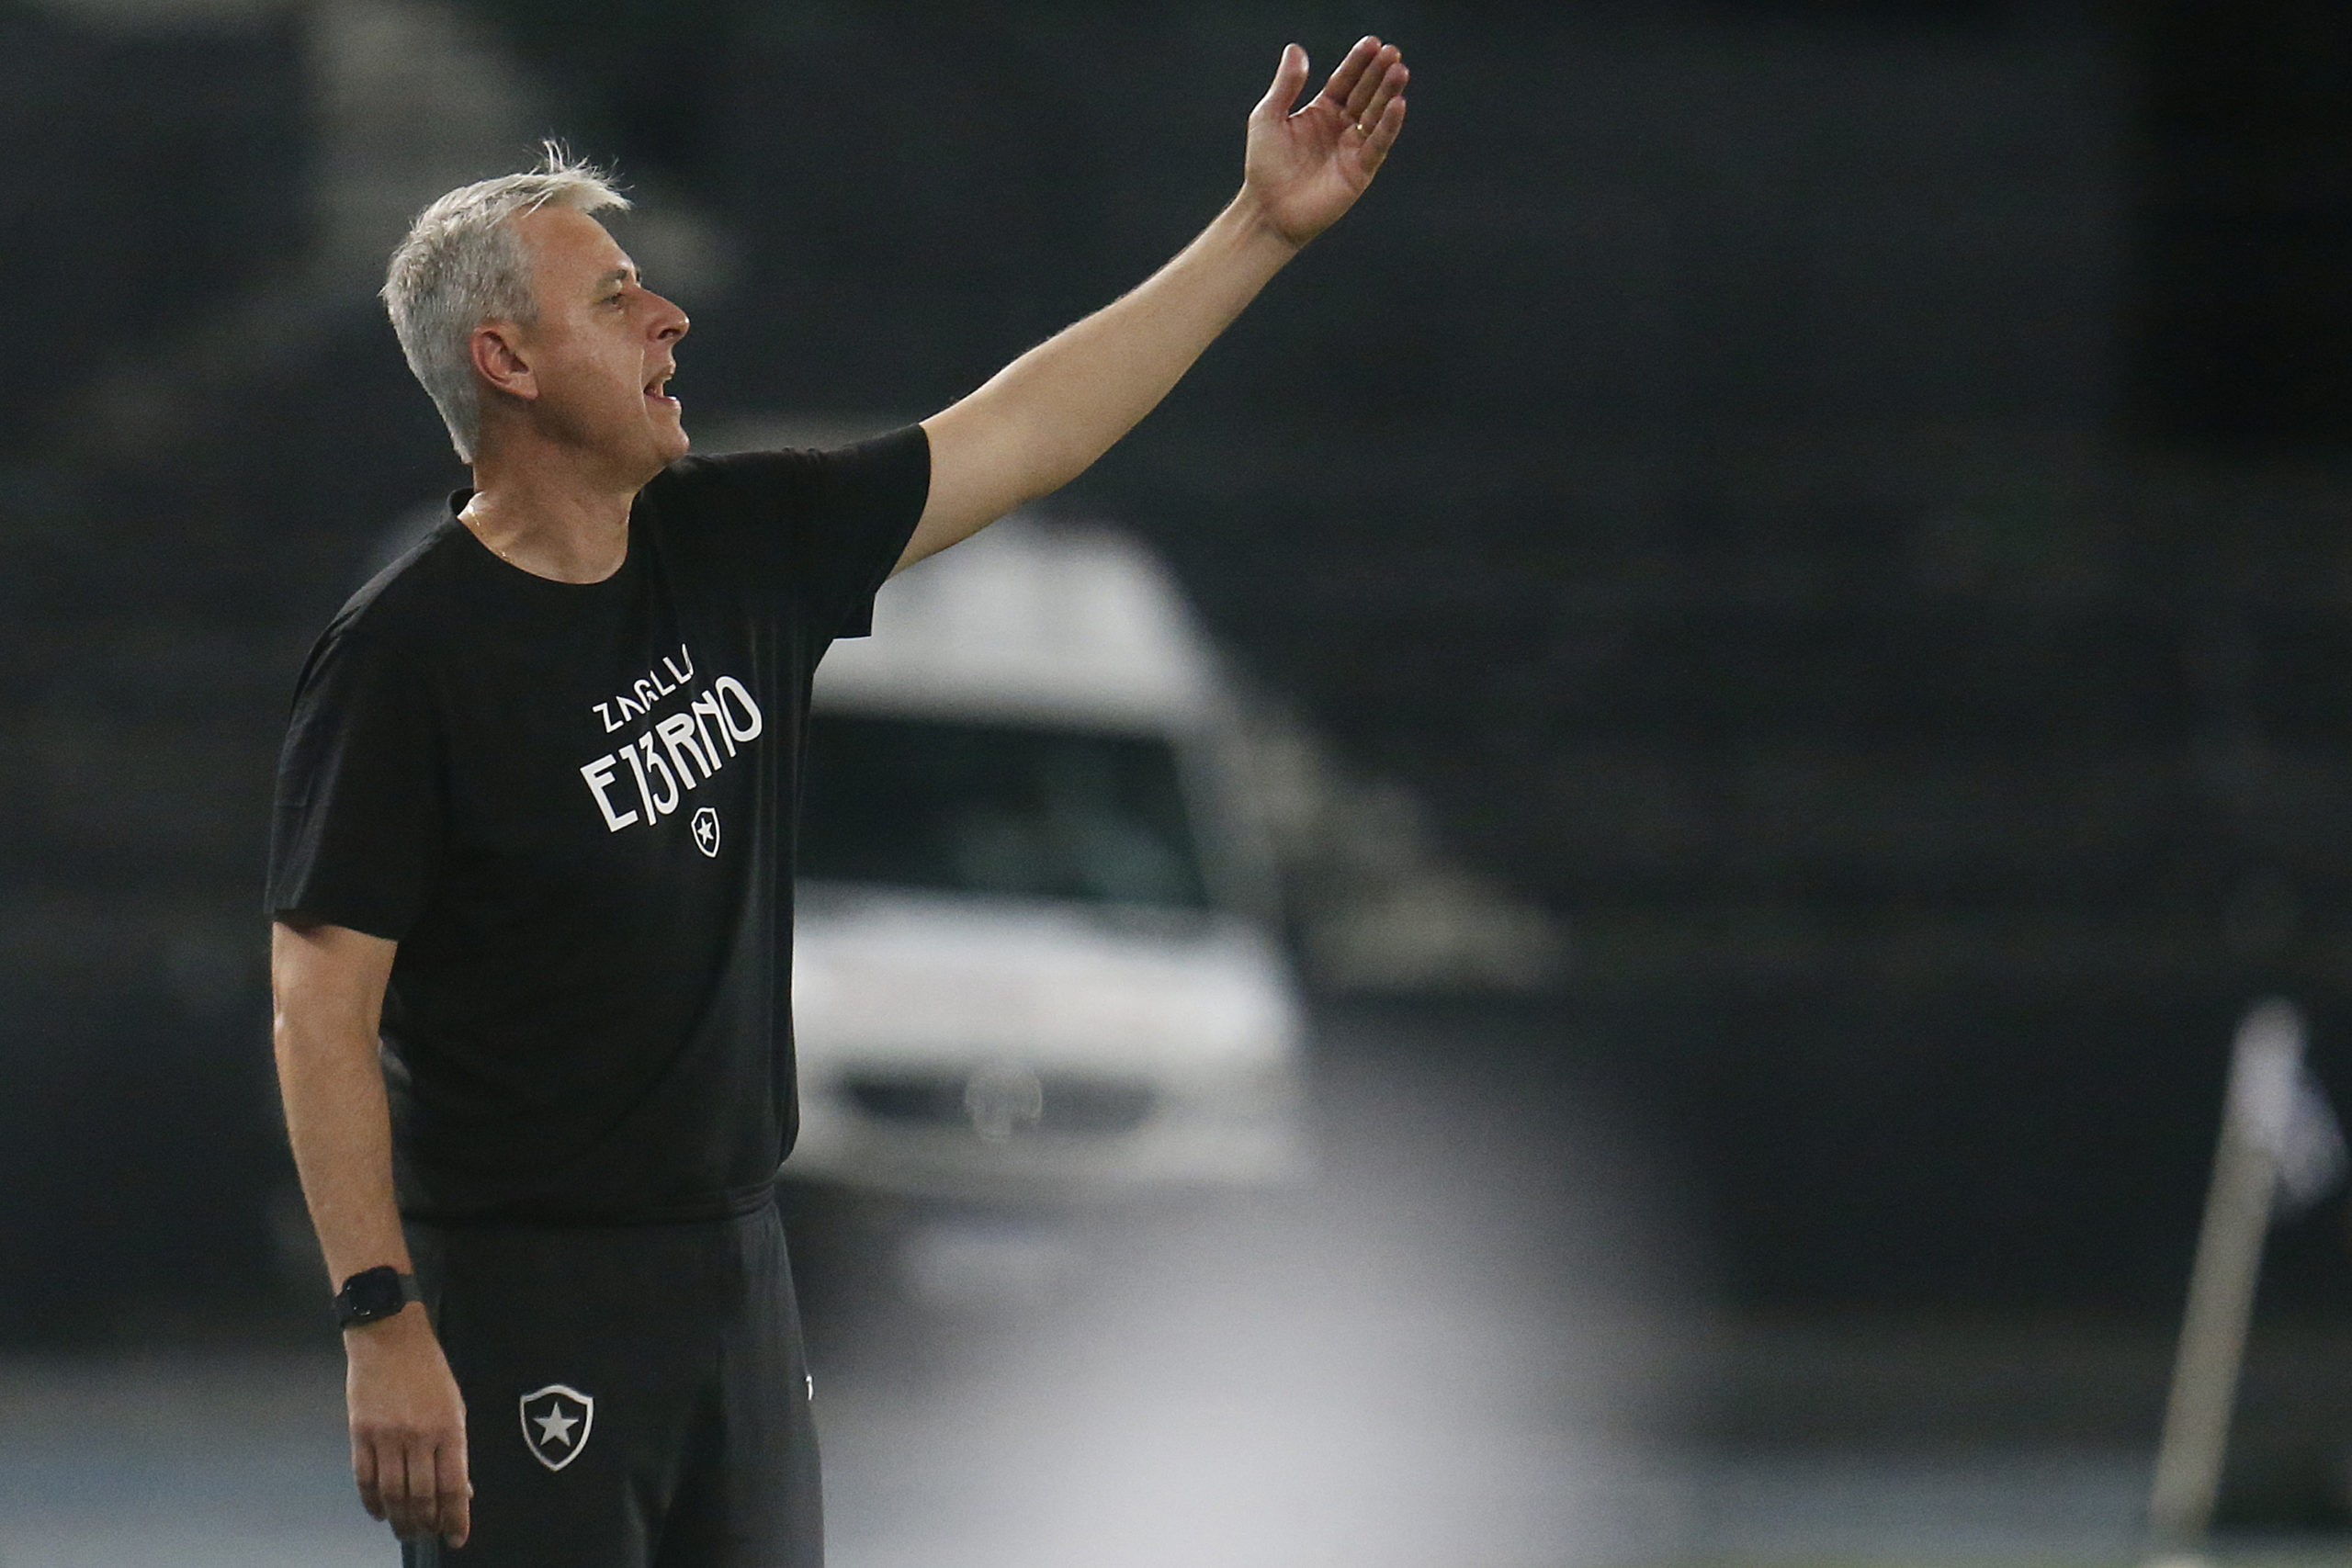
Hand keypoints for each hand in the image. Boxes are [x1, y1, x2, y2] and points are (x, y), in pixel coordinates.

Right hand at [345, 1305, 471, 1547]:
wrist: (389, 1337)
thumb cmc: (430, 1371)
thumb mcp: (456, 1405)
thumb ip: (456, 1448)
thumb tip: (462, 1489)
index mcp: (449, 1427)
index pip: (453, 1486)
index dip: (456, 1517)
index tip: (457, 1537)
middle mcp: (418, 1436)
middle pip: (421, 1496)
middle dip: (427, 1523)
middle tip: (428, 1534)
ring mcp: (386, 1436)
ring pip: (392, 1493)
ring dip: (400, 1519)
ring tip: (406, 1531)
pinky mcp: (359, 1434)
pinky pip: (364, 1480)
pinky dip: (371, 1503)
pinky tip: (380, 1513)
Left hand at [1243, 36, 1408, 247]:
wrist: (1268, 211)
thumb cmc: (1264, 166)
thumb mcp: (1268, 118)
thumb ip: (1285, 85)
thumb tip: (1296, 49)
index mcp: (1322, 111)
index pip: (1345, 80)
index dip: (1358, 62)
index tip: (1372, 42)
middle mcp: (1341, 126)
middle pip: (1365, 93)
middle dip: (1379, 73)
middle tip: (1392, 52)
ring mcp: (1353, 148)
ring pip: (1376, 115)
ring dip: (1389, 93)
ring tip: (1399, 70)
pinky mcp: (1361, 171)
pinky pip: (1378, 144)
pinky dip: (1388, 125)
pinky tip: (1397, 104)